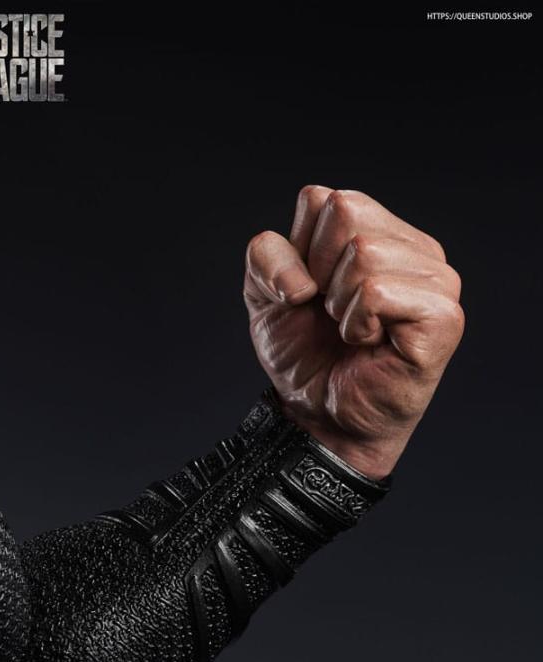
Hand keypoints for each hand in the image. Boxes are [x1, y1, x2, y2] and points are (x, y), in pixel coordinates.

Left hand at [243, 186, 463, 478]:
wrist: (319, 415)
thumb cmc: (306, 355)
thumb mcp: (265, 296)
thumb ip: (265, 255)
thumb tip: (301, 277)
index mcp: (381, 231)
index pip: (324, 199)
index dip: (301, 253)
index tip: (313, 295)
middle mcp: (416, 249)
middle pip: (346, 214)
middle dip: (320, 274)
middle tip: (335, 316)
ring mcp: (436, 281)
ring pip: (363, 252)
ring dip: (340, 304)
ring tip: (353, 332)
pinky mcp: (443, 317)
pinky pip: (377, 292)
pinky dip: (357, 323)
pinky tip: (369, 343)